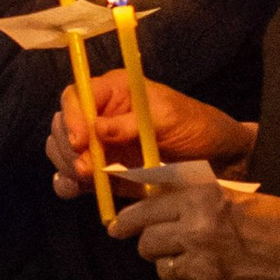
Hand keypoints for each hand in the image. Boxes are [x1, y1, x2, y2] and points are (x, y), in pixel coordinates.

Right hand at [48, 70, 255, 196]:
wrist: (217, 158)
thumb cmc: (197, 126)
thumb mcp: (168, 118)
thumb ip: (131, 123)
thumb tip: (97, 130)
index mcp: (113, 90)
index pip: (76, 96)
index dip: (72, 117)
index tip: (80, 142)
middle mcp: (100, 114)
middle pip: (63, 125)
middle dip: (67, 146)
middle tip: (85, 168)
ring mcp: (99, 144)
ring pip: (62, 151)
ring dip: (66, 165)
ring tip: (84, 180)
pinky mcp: (103, 171)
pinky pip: (74, 176)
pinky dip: (68, 183)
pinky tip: (75, 189)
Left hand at [107, 178, 279, 279]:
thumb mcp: (238, 194)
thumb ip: (200, 199)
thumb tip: (165, 200)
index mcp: (202, 200)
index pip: (145, 210)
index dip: (128, 220)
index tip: (117, 227)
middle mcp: (195, 231)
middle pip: (148, 243)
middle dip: (153, 243)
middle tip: (167, 244)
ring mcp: (202, 266)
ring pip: (162, 269)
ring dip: (172, 265)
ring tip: (195, 260)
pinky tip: (206, 279)